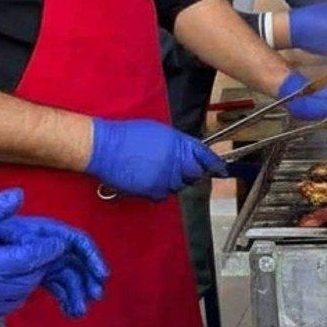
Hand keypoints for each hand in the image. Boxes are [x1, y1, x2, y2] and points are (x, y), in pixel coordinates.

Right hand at [0, 190, 67, 326]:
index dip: (44, 251)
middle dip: (39, 267)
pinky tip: (7, 282)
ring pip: (15, 299)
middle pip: (24, 282)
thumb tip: (19, 197)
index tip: (57, 243)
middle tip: (45, 252)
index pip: (23, 261)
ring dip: (27, 282)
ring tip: (27, 265)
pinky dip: (10, 296)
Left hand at [0, 216, 108, 317]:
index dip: (84, 253)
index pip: (59, 236)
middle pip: (65, 258)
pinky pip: (44, 286)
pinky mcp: (12, 280)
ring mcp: (18, 263)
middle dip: (84, 275)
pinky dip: (60, 297)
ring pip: (59, 274)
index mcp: (14, 229)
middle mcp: (21, 244)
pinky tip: (68, 310)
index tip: (97, 274)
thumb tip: (22, 199)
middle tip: (93, 297)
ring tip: (78, 311)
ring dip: (75, 290)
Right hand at [86, 118, 224, 200]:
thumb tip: (190, 152)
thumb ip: (178, 143)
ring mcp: (166, 177)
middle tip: (179, 169)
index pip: (204, 155)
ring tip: (154, 170)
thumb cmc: (127, 136)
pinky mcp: (154, 190)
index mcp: (178, 143)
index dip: (214, 163)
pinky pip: (164, 194)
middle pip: (195, 174)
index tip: (221, 169)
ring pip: (179, 185)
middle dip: (190, 173)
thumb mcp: (159, 132)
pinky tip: (148, 179)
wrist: (104, 147)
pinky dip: (159, 189)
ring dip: (172, 181)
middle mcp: (176, 161)